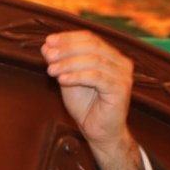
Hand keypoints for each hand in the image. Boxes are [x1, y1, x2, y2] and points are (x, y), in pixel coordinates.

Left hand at [40, 31, 132, 154]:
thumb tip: (46, 45)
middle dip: (67, 49)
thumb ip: (60, 62)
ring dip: (69, 63)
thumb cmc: (85, 105)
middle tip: (48, 55)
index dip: (68, 38)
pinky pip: (97, 77)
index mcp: (111, 55)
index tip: (48, 41)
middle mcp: (121, 62)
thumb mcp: (68, 79)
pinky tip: (62, 80)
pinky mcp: (121, 89)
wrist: (98, 131)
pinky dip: (77, 76)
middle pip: (92, 46)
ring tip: (51, 70)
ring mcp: (123, 75)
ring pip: (94, 60)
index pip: (89, 38)